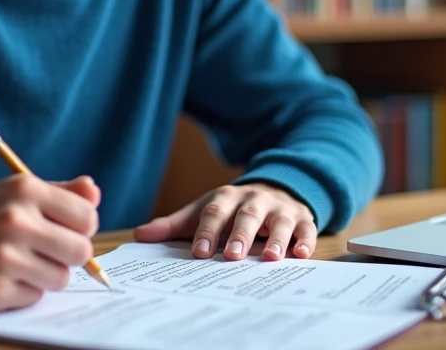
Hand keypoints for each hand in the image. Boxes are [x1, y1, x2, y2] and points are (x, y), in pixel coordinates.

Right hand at [0, 174, 98, 310]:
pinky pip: (35, 296)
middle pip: (81, 251)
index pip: (87, 217)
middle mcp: (15, 221)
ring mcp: (5, 258)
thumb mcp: (14, 192)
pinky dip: (24, 290)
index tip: (66, 229)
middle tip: (47, 249)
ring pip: (61, 278)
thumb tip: (94, 192)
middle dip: (69, 254)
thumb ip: (60, 192)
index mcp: (25, 189)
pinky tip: (2, 275)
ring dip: (46, 274)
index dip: (81, 227)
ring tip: (20, 261)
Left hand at [133, 182, 316, 261]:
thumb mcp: (204, 210)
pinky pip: (306, 229)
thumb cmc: (232, 208)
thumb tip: (140, 235)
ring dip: (275, 239)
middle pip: (246, 216)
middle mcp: (255, 200)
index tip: (200, 252)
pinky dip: (304, 241)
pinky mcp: (302, 218)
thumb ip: (174, 225)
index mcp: (227, 197)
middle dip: (240, 235)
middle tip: (232, 256)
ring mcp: (280, 209)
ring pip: (278, 222)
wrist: (276, 188)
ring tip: (270, 257)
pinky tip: (301, 254)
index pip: (215, 212)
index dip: (207, 231)